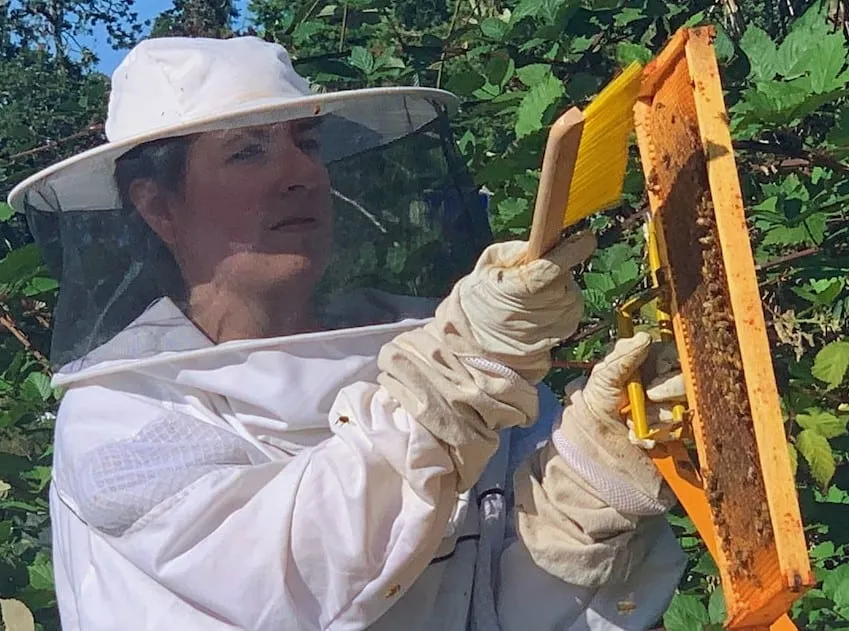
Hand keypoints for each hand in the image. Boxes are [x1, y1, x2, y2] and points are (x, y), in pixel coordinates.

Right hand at [453, 231, 595, 382]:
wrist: (479, 334)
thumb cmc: (485, 291)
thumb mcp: (489, 263)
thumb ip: (516, 250)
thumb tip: (546, 241)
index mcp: (509, 290)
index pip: (548, 270)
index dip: (570, 253)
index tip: (586, 238)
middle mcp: (529, 314)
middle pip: (563, 281)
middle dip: (558, 270)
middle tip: (540, 271)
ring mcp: (546, 328)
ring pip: (571, 295)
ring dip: (561, 287)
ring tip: (538, 291)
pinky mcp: (559, 336)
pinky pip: (574, 310)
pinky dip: (565, 303)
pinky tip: (546, 304)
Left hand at [552, 332, 678, 517]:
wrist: (595, 471)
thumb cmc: (592, 424)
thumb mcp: (598, 389)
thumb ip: (617, 363)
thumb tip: (642, 338)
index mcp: (641, 371)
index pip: (668, 355)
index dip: (666, 363)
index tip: (654, 375)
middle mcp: (660, 388)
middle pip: (685, 376)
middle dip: (670, 386)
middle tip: (652, 396)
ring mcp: (672, 413)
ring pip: (689, 402)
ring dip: (663, 416)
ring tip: (637, 430)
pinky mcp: (680, 437)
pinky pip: (690, 428)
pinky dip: (667, 436)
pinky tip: (645, 443)